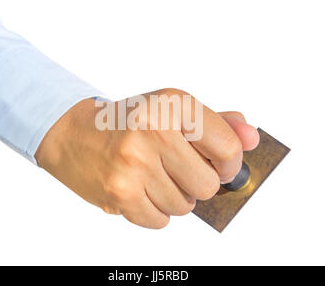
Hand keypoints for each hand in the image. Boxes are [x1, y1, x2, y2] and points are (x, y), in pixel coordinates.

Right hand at [35, 88, 258, 228]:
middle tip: (176, 170)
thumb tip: (252, 137)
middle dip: (197, 184)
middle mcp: (154, 130)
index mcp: (173, 104)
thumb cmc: (127, 123)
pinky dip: (154, 212)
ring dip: (174, 198)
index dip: (228, 165)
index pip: (228, 148)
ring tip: (152, 178)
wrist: (72, 133)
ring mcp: (135, 162)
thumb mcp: (172, 111)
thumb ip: (218, 124)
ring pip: (184, 206)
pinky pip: (159, 221)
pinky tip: (140, 191)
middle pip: (208, 185)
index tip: (219, 166)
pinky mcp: (119, 192)